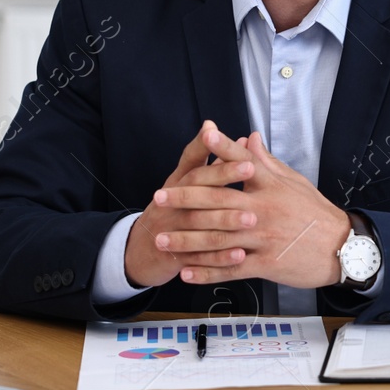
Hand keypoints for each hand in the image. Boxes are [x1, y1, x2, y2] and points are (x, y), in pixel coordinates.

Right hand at [123, 121, 258, 286]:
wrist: (138, 251)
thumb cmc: (169, 211)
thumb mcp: (182, 184)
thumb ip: (204, 160)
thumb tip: (221, 131)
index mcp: (176, 183)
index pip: (192, 161)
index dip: (211, 149)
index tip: (236, 142)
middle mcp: (171, 203)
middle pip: (196, 187)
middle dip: (223, 176)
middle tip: (250, 168)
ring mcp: (171, 229)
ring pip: (199, 223)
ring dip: (226, 220)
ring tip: (251, 218)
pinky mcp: (174, 256)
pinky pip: (199, 257)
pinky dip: (220, 257)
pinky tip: (240, 254)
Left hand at [156, 131, 349, 288]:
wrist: (342, 248)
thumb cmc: (315, 213)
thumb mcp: (294, 182)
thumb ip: (266, 162)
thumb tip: (248, 138)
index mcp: (271, 186)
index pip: (244, 162)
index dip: (223, 148)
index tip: (204, 135)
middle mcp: (264, 210)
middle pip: (219, 200)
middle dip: (186, 198)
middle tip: (159, 198)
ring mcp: (264, 237)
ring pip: (218, 238)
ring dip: (187, 240)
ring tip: (162, 240)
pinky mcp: (267, 263)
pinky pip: (231, 269)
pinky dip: (207, 271)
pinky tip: (186, 271)